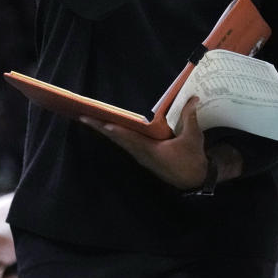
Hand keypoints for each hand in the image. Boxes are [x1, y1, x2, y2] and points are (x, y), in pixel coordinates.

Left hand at [80, 97, 207, 188]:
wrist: (194, 180)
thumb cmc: (192, 159)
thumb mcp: (193, 137)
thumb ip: (189, 117)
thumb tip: (192, 98)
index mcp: (152, 150)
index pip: (130, 138)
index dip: (117, 131)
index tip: (103, 124)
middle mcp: (142, 154)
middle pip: (118, 139)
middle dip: (101, 128)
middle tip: (84, 117)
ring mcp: (142, 157)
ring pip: (120, 143)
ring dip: (106, 131)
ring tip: (92, 120)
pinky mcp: (144, 157)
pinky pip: (126, 145)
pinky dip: (117, 135)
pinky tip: (111, 129)